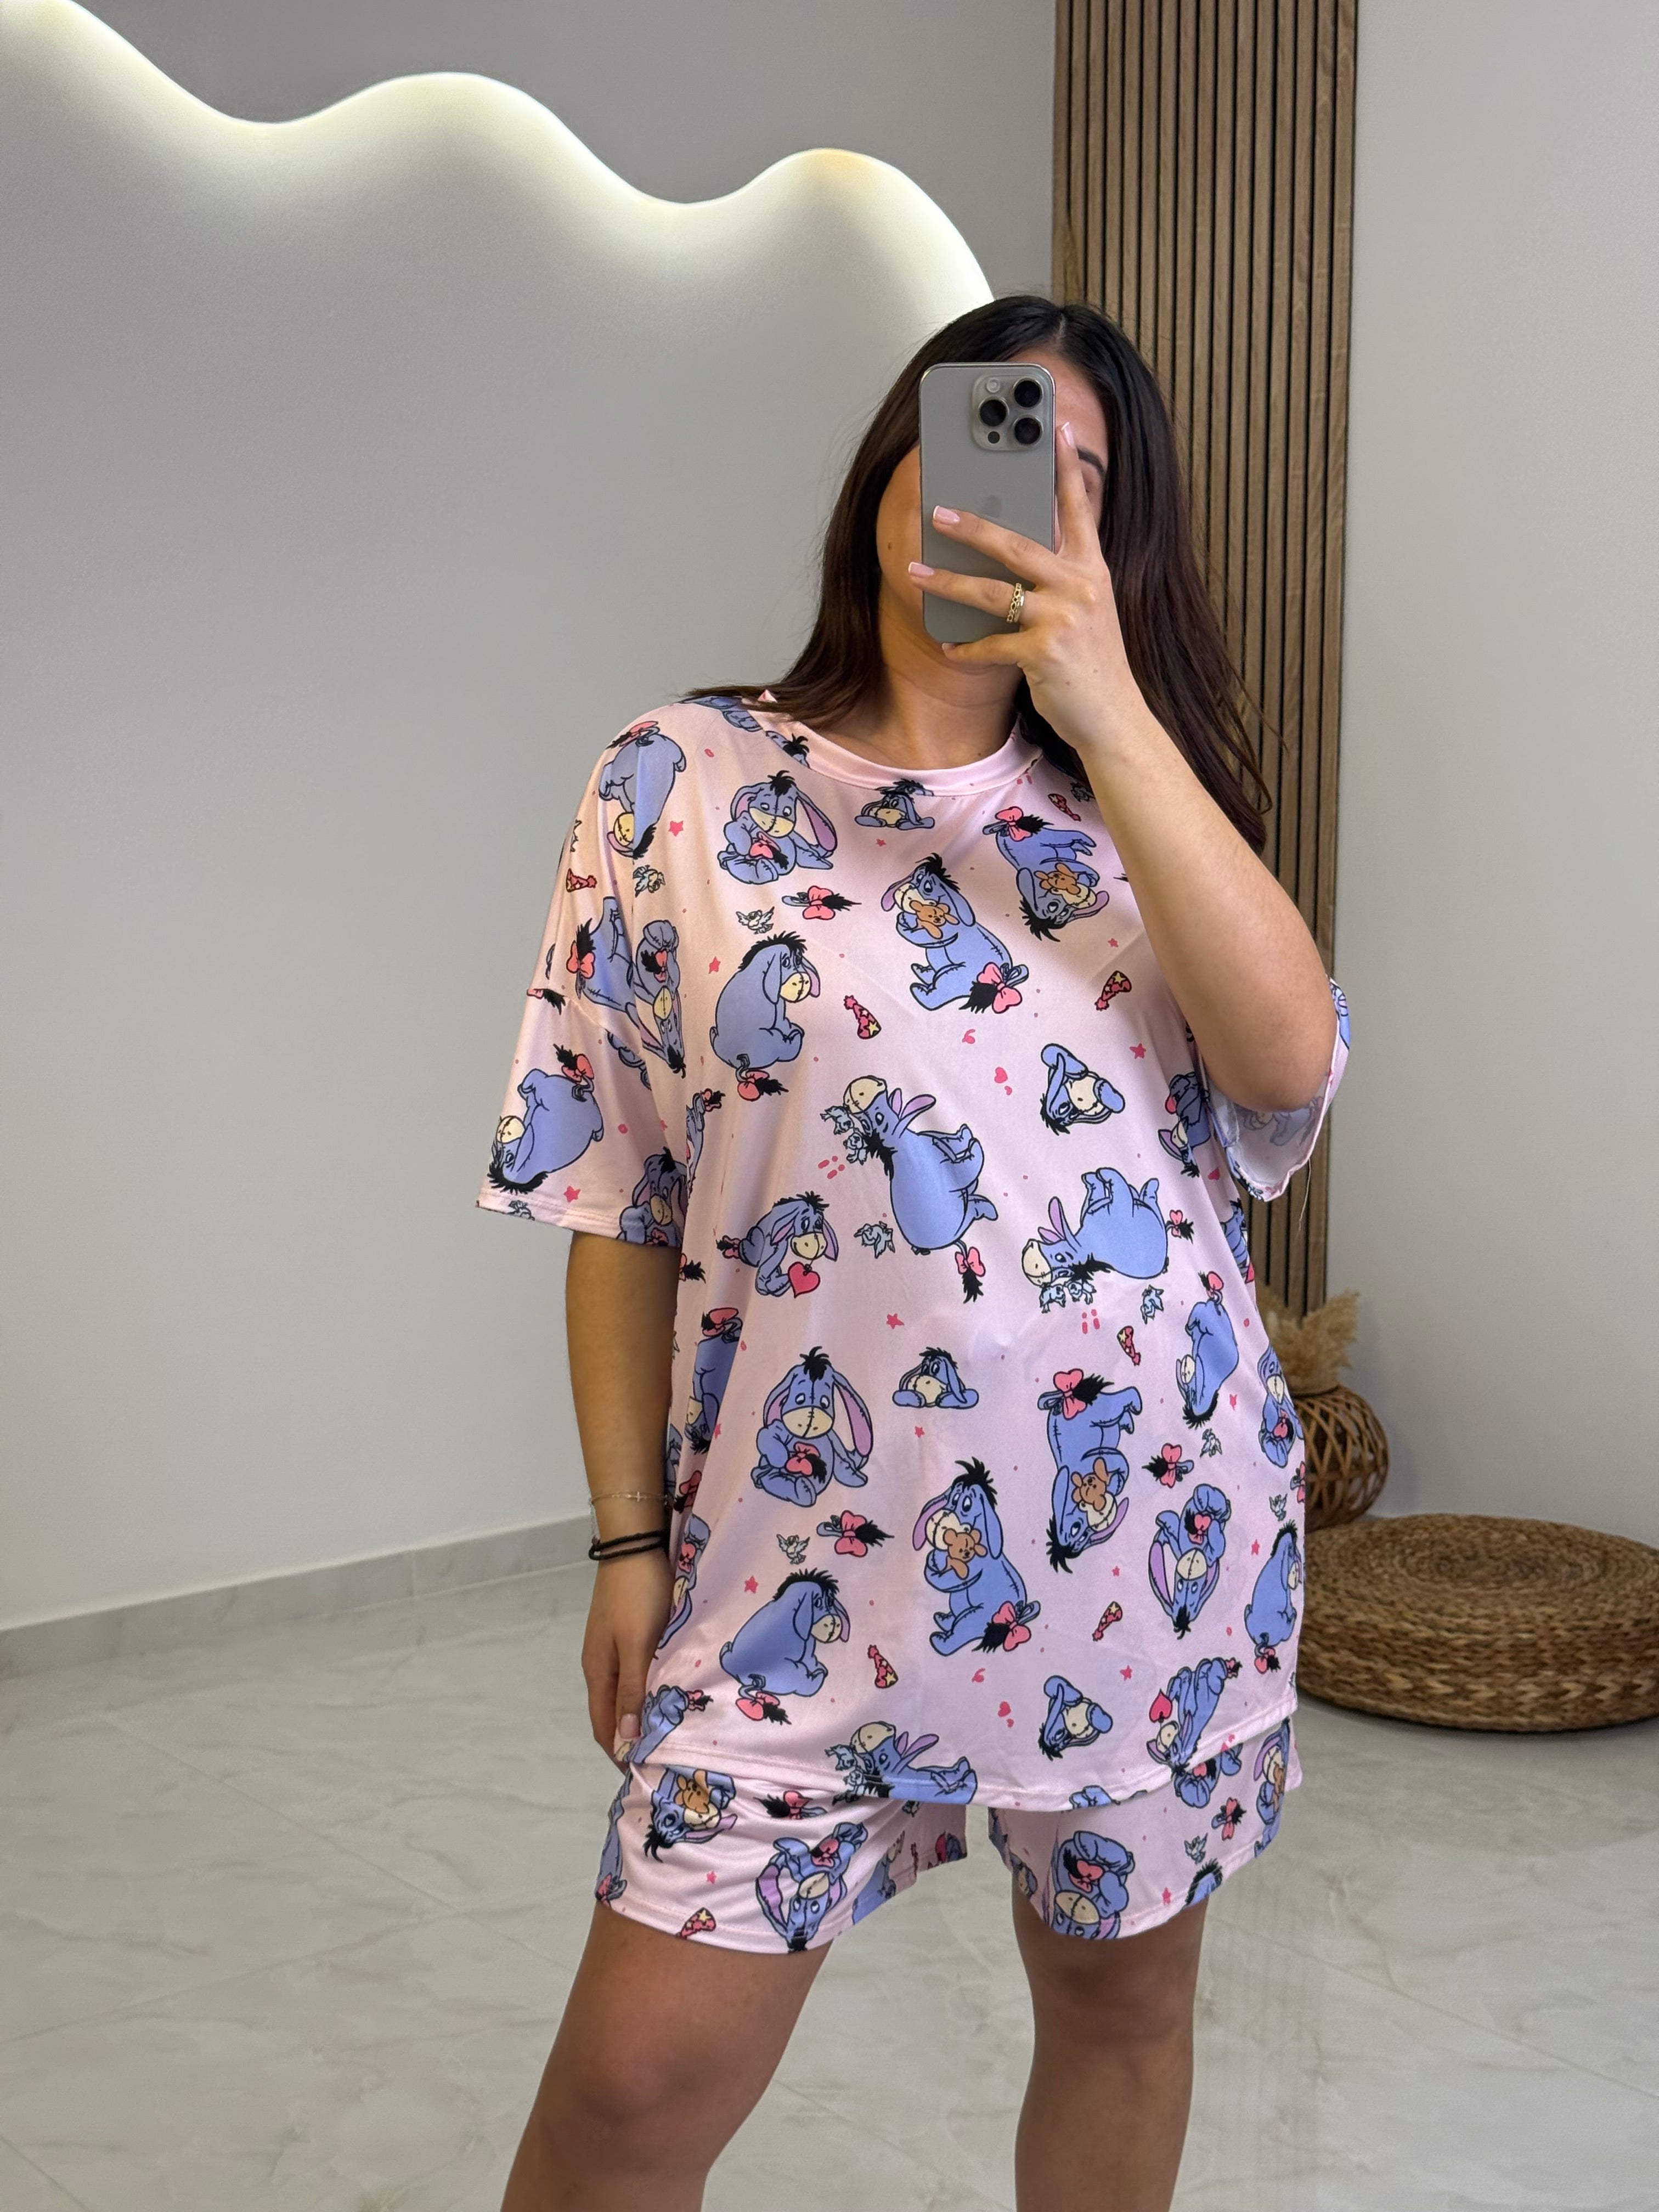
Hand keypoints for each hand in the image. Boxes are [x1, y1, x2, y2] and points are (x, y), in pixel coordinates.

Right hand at [581, 1546, 671, 1768]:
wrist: (635, 1543)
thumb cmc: (638, 1594)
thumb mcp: (638, 1644)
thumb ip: (632, 1690)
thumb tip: (623, 1739)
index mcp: (598, 1670)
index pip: (603, 1727)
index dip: (619, 1754)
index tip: (644, 1775)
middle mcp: (601, 1663)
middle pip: (611, 1713)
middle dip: (629, 1739)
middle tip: (661, 1760)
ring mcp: (612, 1646)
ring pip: (624, 1693)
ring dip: (639, 1716)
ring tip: (667, 1733)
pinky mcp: (627, 1632)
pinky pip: (634, 1674)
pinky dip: (646, 1691)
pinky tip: (667, 1693)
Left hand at [908, 419, 1147, 756]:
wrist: (1115, 717)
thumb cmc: (1095, 663)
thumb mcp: (1090, 610)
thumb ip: (1063, 578)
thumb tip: (1019, 556)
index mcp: (1093, 569)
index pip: (1079, 508)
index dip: (1066, 467)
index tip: (1053, 426)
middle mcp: (1080, 586)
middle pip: (1016, 544)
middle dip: (972, 525)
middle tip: (937, 509)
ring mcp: (1062, 618)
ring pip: (991, 592)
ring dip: (948, 582)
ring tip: (916, 570)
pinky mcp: (1044, 652)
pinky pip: (991, 644)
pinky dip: (967, 648)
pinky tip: (950, 647)